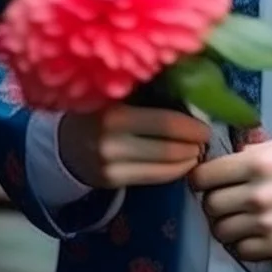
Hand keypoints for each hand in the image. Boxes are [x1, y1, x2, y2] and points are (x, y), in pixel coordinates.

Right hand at [58, 104, 210, 189]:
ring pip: (164, 167)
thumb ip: (148, 92)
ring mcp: (110, 164)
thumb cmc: (101, 109)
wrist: (65, 141)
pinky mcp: (111, 181)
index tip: (206, 126)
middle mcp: (111, 140)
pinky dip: (174, 171)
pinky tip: (182, 163)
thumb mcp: (118, 94)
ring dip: (187, 160)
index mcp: (115, 111)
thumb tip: (192, 90)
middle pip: (168, 148)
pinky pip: (153, 178)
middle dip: (193, 145)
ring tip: (197, 151)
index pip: (166, 123)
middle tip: (205, 138)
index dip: (192, 127)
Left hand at [190, 139, 271, 260]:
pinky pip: (238, 250)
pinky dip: (240, 244)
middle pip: (210, 204)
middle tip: (223, 201)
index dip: (199, 179)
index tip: (204, 182)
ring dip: (224, 225)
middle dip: (212, 203)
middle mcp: (257, 193)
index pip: (205, 175)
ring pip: (220, 230)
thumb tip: (217, 162)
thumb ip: (246, 153)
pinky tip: (250, 234)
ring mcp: (265, 222)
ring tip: (235, 219)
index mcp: (256, 162)